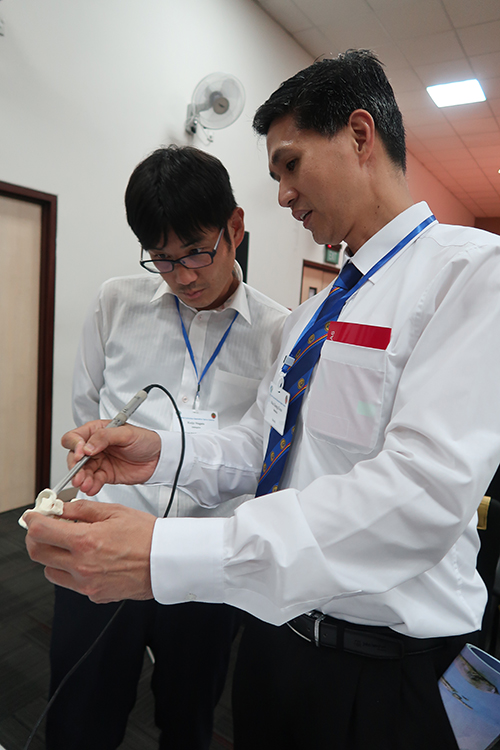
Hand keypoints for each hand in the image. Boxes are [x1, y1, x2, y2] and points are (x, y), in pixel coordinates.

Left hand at [24, 500, 155, 602]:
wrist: (167, 561)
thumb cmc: (147, 536)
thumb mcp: (114, 511)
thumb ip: (82, 509)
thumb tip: (62, 508)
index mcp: (86, 541)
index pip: (41, 531)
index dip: (33, 520)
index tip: (35, 515)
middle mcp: (83, 566)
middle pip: (37, 553)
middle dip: (36, 538)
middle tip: (46, 528)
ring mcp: (87, 583)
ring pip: (50, 570)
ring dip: (53, 555)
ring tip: (70, 544)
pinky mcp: (95, 595)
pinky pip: (71, 583)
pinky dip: (71, 570)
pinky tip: (87, 558)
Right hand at [62, 421, 161, 494]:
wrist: (159, 457)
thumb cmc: (146, 440)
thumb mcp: (127, 433)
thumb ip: (105, 437)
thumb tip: (88, 446)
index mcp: (97, 431)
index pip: (75, 437)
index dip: (75, 445)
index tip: (81, 454)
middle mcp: (95, 446)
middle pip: (75, 457)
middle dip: (75, 467)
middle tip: (79, 475)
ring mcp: (99, 461)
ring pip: (82, 471)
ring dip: (81, 479)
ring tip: (85, 484)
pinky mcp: (105, 475)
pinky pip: (93, 481)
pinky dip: (91, 486)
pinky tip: (92, 488)